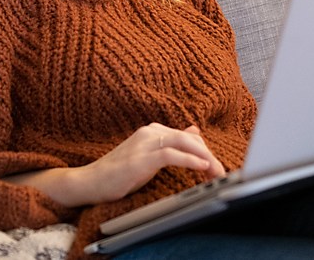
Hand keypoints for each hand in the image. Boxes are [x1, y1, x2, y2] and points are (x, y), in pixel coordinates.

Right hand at [3, 122, 224, 207]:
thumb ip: (170, 143)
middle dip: (209, 154)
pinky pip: (171, 154)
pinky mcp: (141, 157)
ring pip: (184, 143)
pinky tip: (202, 167)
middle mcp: (151, 131)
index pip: (188, 136)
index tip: (217, 165)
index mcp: (153, 130)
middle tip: (222, 171)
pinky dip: (190, 160)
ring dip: (205, 158)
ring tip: (217, 171)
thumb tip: (194, 131)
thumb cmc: (119, 172)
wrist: (91, 181)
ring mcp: (145, 142)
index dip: (205, 150)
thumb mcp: (148, 155)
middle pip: (189, 139)